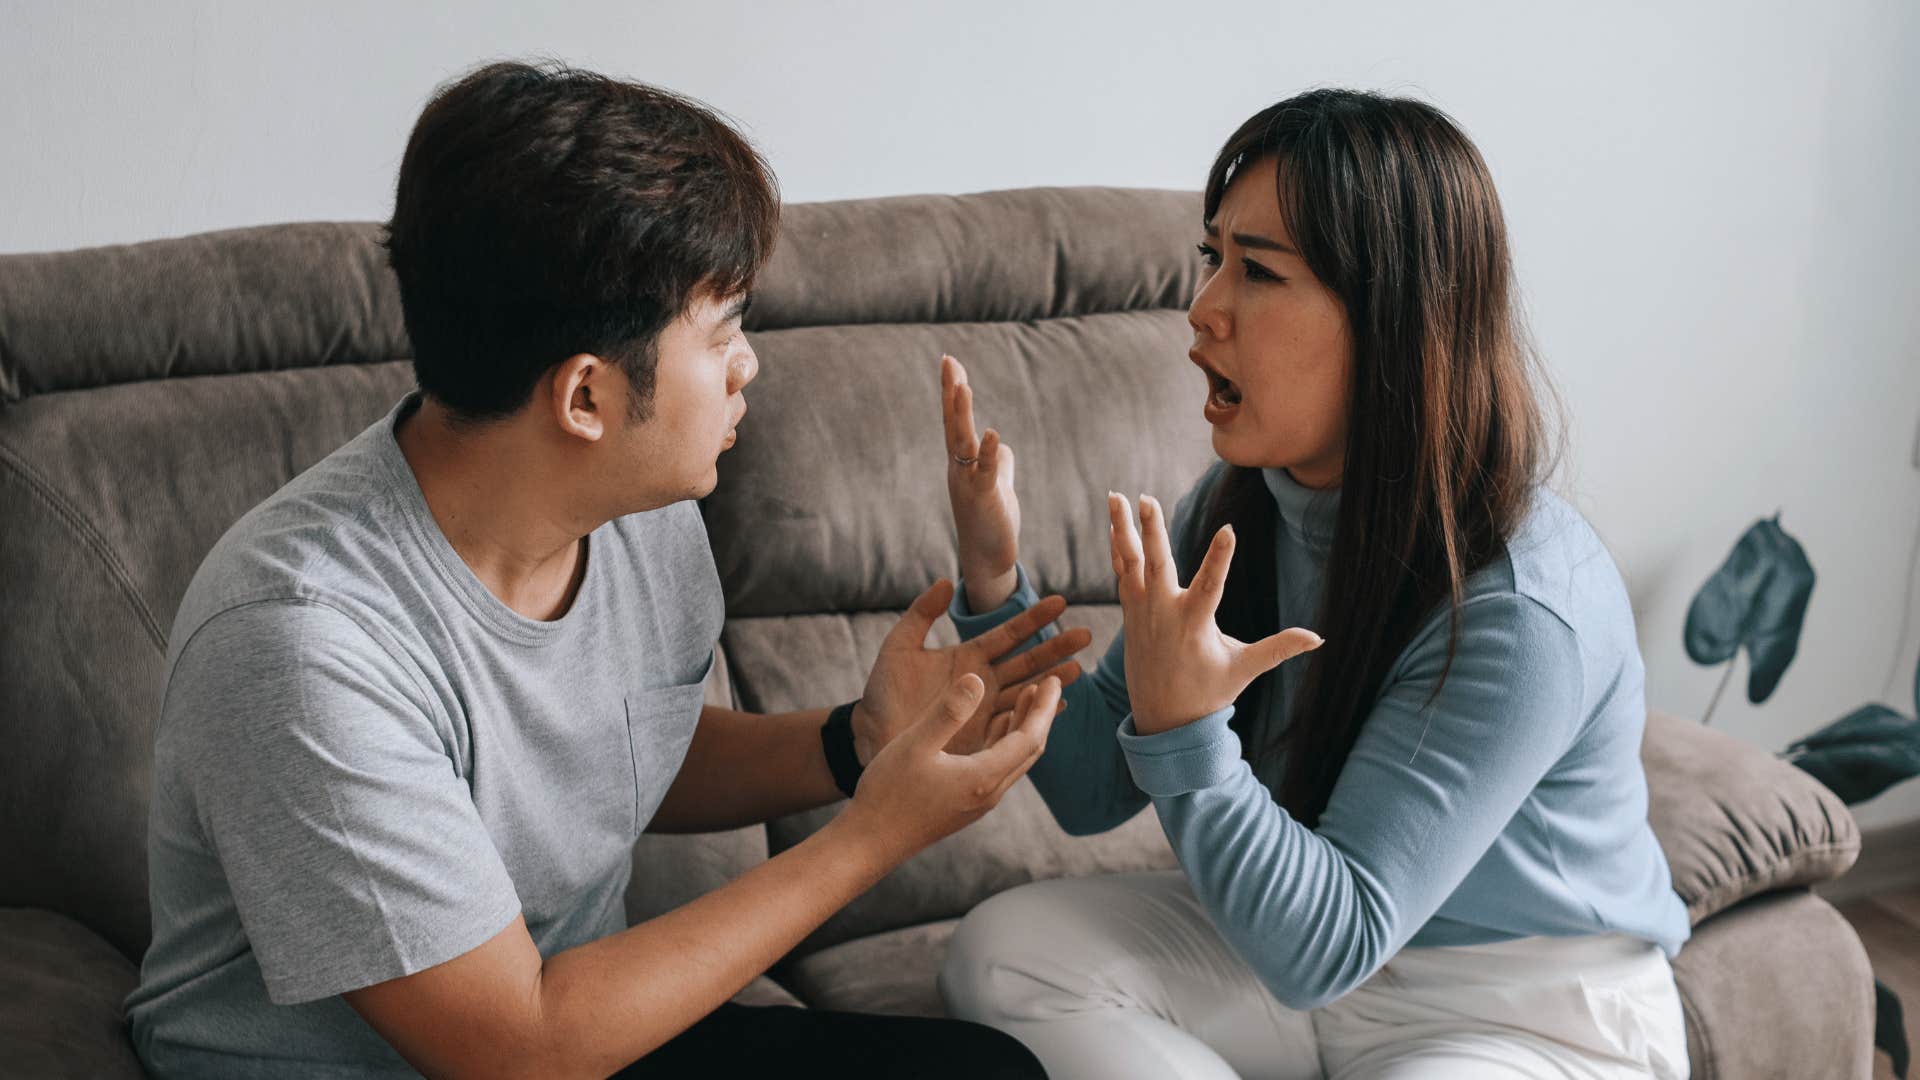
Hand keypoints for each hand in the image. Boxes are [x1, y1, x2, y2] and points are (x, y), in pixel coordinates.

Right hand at [844, 674, 1060, 861]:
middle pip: (1030, 750)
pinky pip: (999, 769)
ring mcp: (979, 802)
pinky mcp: (966, 804)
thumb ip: (948, 712)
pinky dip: (1005, 742)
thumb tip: (977, 679)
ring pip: (1015, 760)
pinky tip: (997, 727)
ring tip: (1028, 696)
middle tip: (1051, 682)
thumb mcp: (915, 744)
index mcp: (983, 778)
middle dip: (1042, 715)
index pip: (1030, 738)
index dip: (1044, 707)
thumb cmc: (888, 793)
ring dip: (1024, 727)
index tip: (1054, 680)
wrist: (870, 843)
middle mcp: (989, 793)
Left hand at [854, 578, 1090, 762]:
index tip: (1060, 602)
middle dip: (1056, 648)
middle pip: (1027, 661)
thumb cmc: (883, 693)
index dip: (1034, 619)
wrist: (871, 735)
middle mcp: (983, 681)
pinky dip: (1036, 715)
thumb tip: (948, 582)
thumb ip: (921, 614)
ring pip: (1027, 691)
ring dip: (1052, 681)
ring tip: (1078, 670)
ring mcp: (985, 709)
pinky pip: (1015, 724)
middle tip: (1086, 635)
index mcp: (968, 657)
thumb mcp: (899, 647)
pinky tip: (1057, 708)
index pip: (1008, 633)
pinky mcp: (982, 737)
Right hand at [942, 355, 1020, 611]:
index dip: (953, 391)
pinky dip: (987, 452)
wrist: (987, 559)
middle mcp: (960, 469)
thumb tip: (998, 444)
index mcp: (963, 463)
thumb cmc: (990, 523)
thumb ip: (996, 463)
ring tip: (962, 386)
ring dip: (962, 415)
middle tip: (947, 361)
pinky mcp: (984, 499)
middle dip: (951, 392)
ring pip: (963, 443)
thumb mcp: (996, 485)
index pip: (956, 420)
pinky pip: (985, 472)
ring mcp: (969, 483)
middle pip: (953, 423)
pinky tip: (991, 433)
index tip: (950, 362)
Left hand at [1108, 492, 1323, 735]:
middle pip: (1156, 565)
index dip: (1221, 558)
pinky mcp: (1131, 614)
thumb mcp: (1244, 670)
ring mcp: (1142, 613)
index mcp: (1194, 625)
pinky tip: (1113, 526)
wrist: (1162, 721)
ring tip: (1116, 495)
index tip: (1229, 530)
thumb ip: (1278, 648)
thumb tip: (1319, 637)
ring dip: (1123, 529)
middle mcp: (1164, 614)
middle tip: (1143, 499)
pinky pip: (1122, 575)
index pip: (1211, 585)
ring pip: (1130, 563)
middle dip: (1151, 531)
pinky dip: (1118, 550)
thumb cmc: (1208, 694)